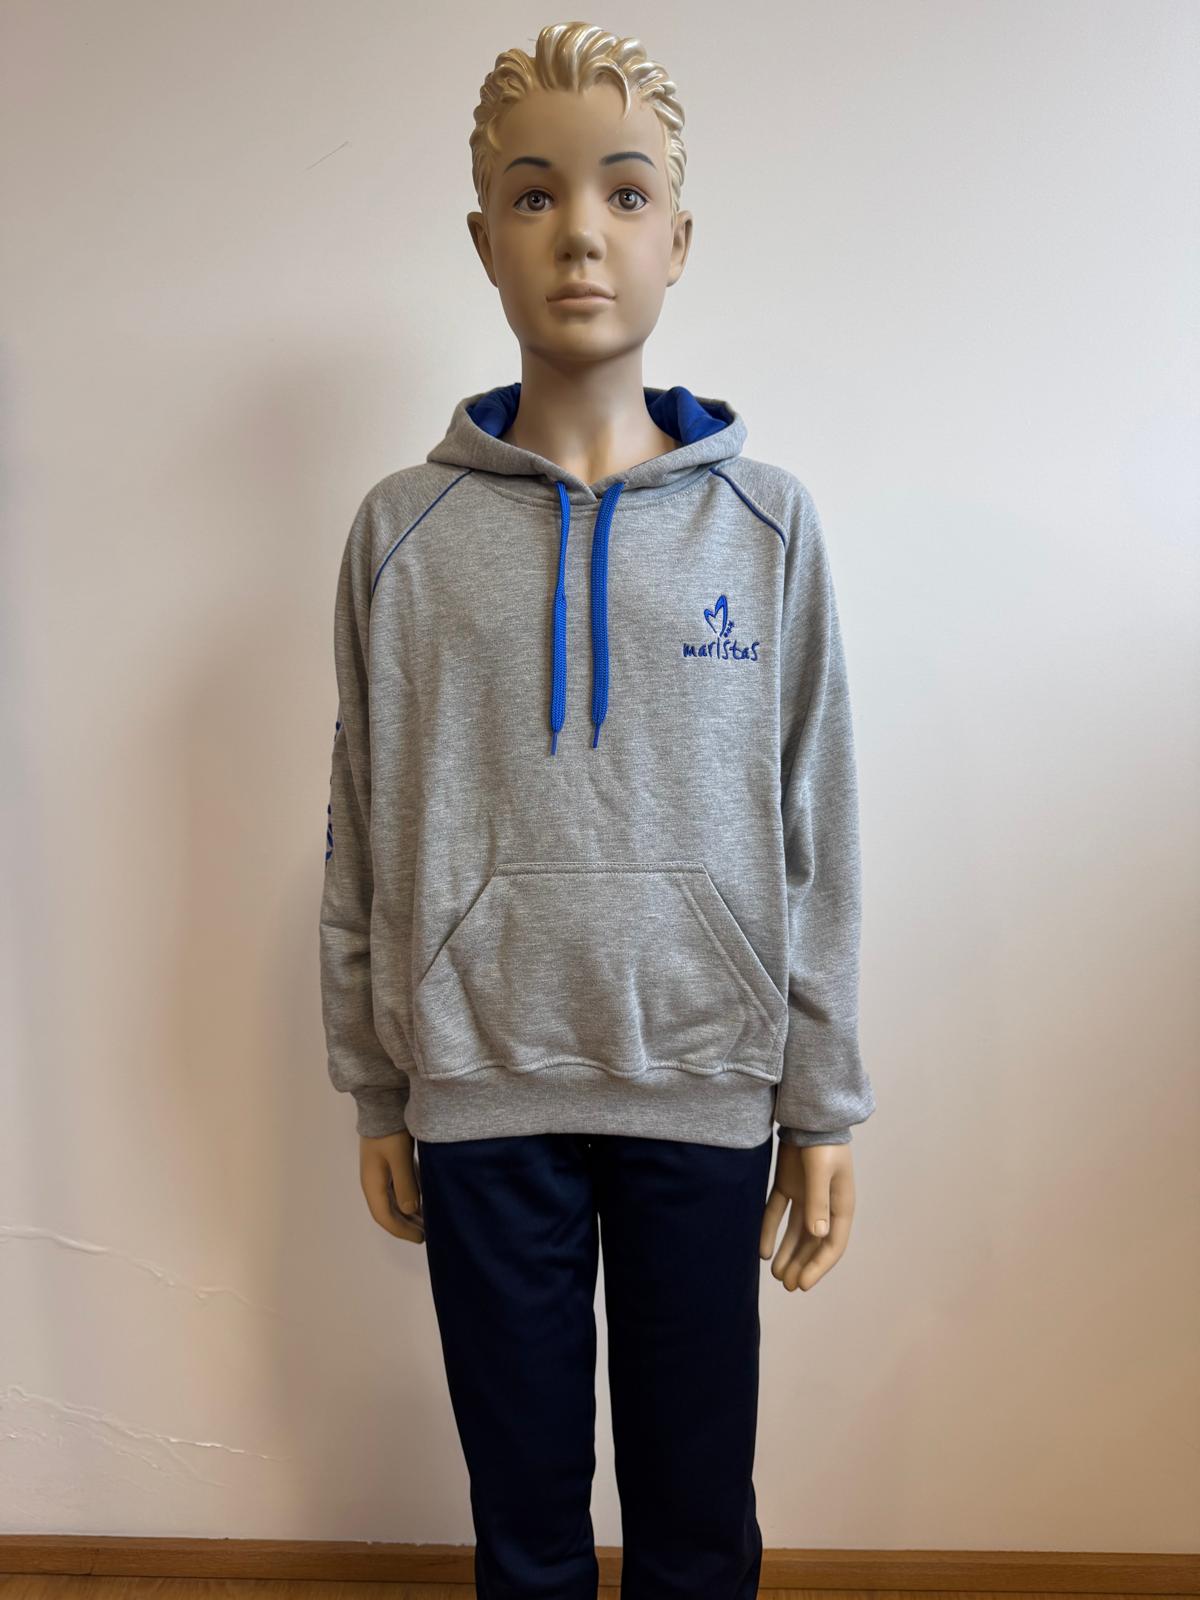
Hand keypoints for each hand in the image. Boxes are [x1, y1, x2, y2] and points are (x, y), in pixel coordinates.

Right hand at [359, 1130, 425, 1243]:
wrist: (383, 1103)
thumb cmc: (390, 1131)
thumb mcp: (399, 1157)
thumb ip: (405, 1184)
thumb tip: (411, 1210)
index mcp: (372, 1183)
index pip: (384, 1216)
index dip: (402, 1230)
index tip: (421, 1239)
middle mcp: (375, 1181)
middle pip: (389, 1211)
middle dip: (407, 1225)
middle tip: (429, 1235)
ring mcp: (382, 1172)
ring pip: (396, 1201)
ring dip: (410, 1214)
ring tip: (430, 1223)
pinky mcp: (391, 1163)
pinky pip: (401, 1188)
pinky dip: (413, 1198)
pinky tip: (427, 1201)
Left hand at [760, 1140, 855, 1290]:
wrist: (808, 1114)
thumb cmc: (821, 1142)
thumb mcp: (821, 1171)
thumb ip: (818, 1201)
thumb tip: (818, 1235)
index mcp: (841, 1205)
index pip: (833, 1244)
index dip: (819, 1267)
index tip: (802, 1285)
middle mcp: (825, 1204)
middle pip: (814, 1243)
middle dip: (802, 1265)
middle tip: (787, 1286)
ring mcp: (806, 1195)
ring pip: (796, 1232)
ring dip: (788, 1253)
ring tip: (776, 1275)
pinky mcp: (788, 1185)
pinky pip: (778, 1214)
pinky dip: (770, 1231)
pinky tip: (762, 1251)